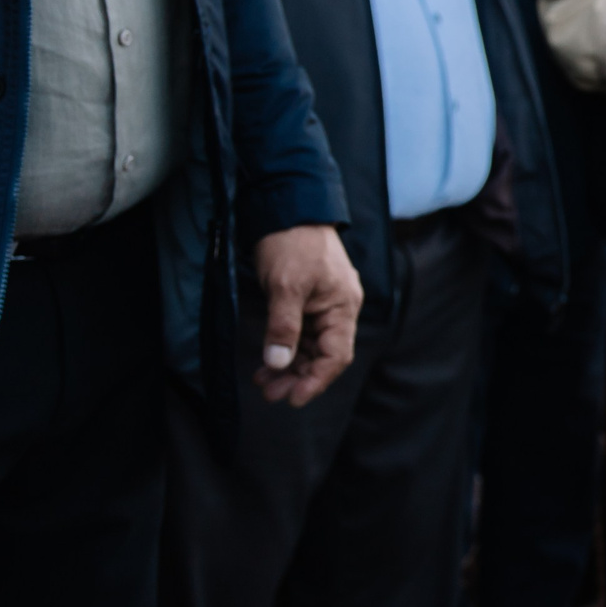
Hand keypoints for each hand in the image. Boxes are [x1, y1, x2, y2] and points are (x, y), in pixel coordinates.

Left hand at [251, 224, 361, 406]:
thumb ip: (283, 326)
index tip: (292, 398)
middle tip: (270, 393)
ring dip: (289, 366)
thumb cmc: (292, 243)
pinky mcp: (308, 300)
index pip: (336, 355)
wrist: (289, 209)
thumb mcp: (285, 286)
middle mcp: (338, 309)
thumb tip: (278, 363)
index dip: (316, 380)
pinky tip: (268, 360)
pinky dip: (286, 348)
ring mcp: (324, 305)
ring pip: (311, 347)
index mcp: (342, 307)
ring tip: (263, 381)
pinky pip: (302, 334)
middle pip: (324, 355)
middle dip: (298, 376)